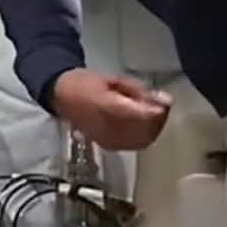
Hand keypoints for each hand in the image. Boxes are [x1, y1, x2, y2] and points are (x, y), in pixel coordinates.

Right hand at [49, 69, 172, 150]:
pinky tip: (141, 125)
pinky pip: (134, 145)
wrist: (61, 96)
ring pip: (143, 140)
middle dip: (158, 118)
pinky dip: (143, 136)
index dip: (160, 109)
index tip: (165, 99)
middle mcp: (110, 128)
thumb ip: (139, 91)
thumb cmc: (86, 83)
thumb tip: (163, 100)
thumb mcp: (114, 79)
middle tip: (159, 104)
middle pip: (147, 130)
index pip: (145, 116)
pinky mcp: (109, 146)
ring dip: (152, 128)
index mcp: (109, 107)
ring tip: (150, 113)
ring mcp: (109, 140)